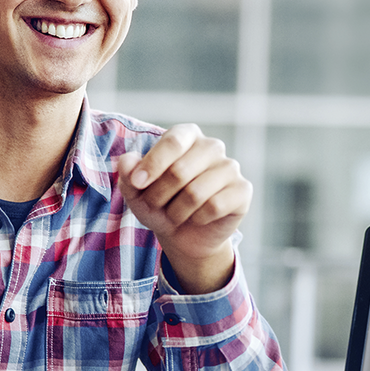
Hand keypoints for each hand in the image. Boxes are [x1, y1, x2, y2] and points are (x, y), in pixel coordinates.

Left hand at [117, 124, 251, 294]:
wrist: (185, 235)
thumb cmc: (160, 204)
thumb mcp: (136, 191)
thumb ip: (128, 173)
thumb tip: (126, 162)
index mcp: (187, 135)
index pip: (173, 141)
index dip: (152, 164)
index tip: (137, 183)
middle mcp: (211, 146)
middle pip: (179, 171)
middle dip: (159, 196)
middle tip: (155, 206)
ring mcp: (230, 167)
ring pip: (195, 193)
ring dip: (176, 212)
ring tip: (175, 214)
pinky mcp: (242, 189)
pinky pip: (214, 206)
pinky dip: (198, 218)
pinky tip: (198, 217)